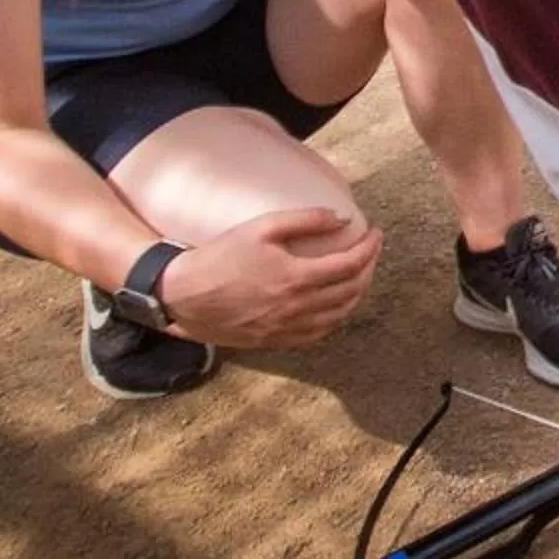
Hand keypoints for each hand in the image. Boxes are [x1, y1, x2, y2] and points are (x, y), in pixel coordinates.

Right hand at [158, 208, 380, 348]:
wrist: (183, 295)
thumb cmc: (220, 256)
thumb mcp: (261, 227)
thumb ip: (305, 220)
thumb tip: (342, 218)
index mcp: (296, 278)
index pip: (350, 265)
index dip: (370, 248)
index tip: (375, 233)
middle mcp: (297, 308)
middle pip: (351, 291)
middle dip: (369, 268)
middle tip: (371, 251)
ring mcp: (287, 328)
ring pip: (339, 316)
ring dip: (356, 294)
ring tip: (359, 274)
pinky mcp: (275, 340)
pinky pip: (318, 334)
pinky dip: (335, 318)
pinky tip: (335, 304)